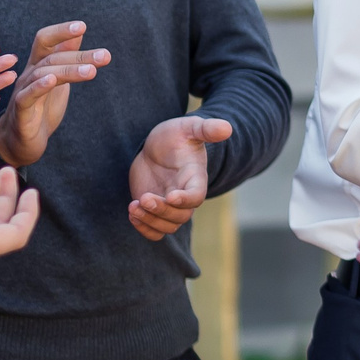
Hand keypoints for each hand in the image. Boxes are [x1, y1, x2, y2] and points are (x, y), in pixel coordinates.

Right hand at [0, 21, 111, 166]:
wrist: (21, 141)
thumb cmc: (42, 106)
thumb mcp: (58, 78)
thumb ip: (66, 56)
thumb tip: (79, 33)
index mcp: (38, 65)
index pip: (45, 40)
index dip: (61, 31)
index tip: (82, 25)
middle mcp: (28, 75)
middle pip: (52, 58)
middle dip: (79, 55)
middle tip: (105, 55)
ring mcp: (23, 92)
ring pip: (44, 75)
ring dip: (69, 71)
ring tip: (92, 71)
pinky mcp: (21, 112)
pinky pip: (27, 96)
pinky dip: (39, 87)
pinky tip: (52, 80)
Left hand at [128, 116, 231, 239]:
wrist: (158, 149)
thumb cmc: (176, 136)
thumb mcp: (189, 128)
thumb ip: (206, 129)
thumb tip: (227, 128)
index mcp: (195, 179)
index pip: (197, 196)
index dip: (186, 200)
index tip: (171, 196)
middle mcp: (185, 196)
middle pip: (180, 216)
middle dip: (161, 211)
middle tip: (143, 198)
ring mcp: (170, 206)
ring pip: (167, 227)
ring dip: (149, 221)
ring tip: (133, 206)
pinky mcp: (155, 211)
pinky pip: (154, 231)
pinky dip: (144, 228)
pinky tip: (132, 212)